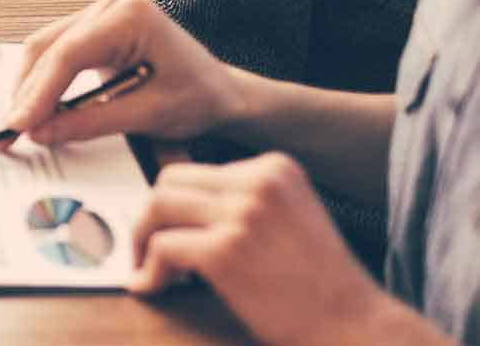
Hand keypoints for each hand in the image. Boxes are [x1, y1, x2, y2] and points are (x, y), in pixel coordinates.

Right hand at [6, 0, 247, 144]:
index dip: (39, 91)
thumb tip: (42, 131)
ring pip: (45, 49)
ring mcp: (100, 15)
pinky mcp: (94, 31)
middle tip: (11, 131)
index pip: (69, 53)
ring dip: (29, 88)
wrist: (222, 94)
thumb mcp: (149, 115)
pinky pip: (55, 53)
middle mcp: (111, 6)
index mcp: (130, 15)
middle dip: (28, 92)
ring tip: (19, 124)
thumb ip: (91, 122)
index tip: (21, 124)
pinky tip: (34, 109)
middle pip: (49, 48)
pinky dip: (42, 83)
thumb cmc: (200, 97)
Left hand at [130, 155, 396, 345]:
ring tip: (149, 269)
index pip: (198, 172)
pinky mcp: (226, 251)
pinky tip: (152, 287)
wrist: (355, 328)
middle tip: (146, 249)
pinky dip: (149, 270)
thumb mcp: (287, 219)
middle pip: (170, 181)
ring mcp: (243, 214)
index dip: (176, 206)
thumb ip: (242, 203)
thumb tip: (174, 203)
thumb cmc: (320, 286)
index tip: (168, 232)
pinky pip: (162, 247)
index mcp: (275, 168)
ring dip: (143, 240)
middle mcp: (259, 181)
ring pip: (158, 207)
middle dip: (150, 216)